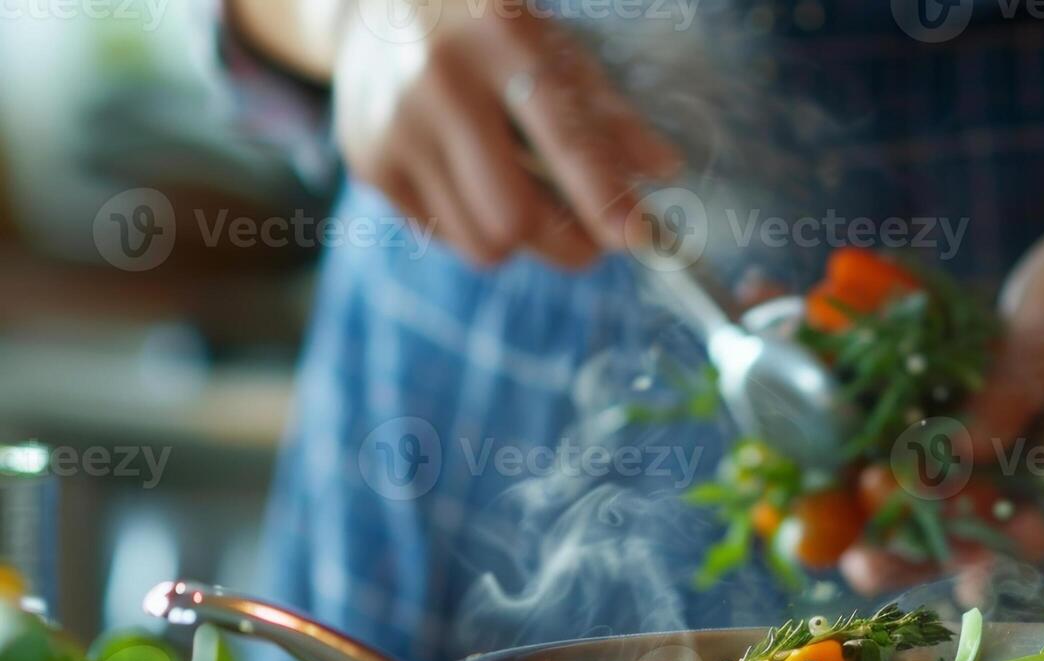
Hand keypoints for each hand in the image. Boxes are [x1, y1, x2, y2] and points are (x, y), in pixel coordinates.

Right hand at [333, 0, 679, 266]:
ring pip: (479, 242)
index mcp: (500, 40)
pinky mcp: (368, 162)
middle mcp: (440, 83)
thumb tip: (666, 171)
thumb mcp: (550, 44)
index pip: (562, 136)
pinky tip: (472, 180)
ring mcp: (395, 126)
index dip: (603, 197)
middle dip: (565, 243)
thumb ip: (606, 110)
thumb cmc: (485, 27)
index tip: (639, 237)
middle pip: (513, 217)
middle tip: (590, 239)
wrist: (372, 4)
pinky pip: (443, 235)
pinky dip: (473, 226)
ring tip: (526, 201)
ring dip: (520, 242)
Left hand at [840, 205, 1043, 601]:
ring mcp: (1028, 454)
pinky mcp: (999, 429)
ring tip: (848, 551)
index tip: (937, 559)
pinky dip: (910, 478)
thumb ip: (1008, 397)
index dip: (989, 549)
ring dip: (909, 527)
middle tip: (864, 567)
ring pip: (966, 507)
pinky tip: (855, 493)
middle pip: (995, 532)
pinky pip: (953, 466)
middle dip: (928, 553)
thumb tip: (954, 455)